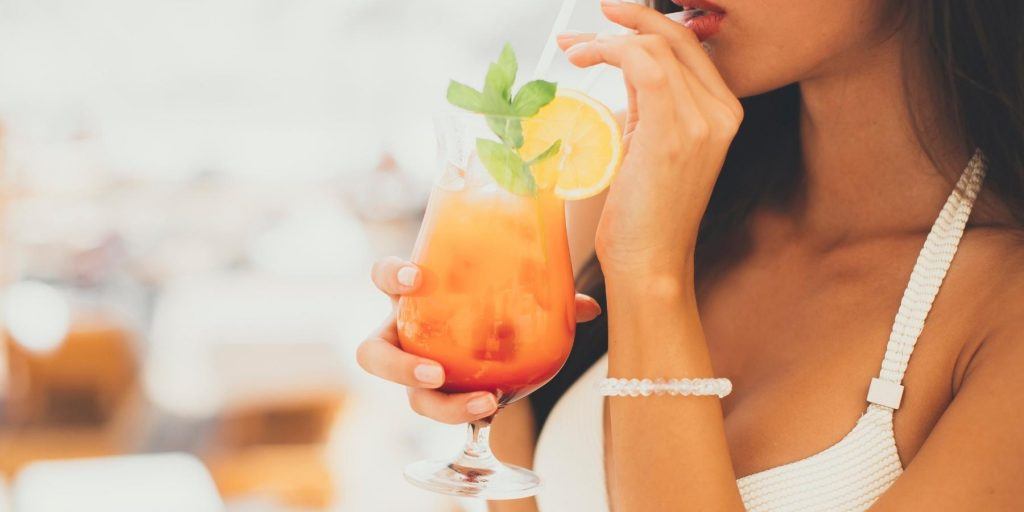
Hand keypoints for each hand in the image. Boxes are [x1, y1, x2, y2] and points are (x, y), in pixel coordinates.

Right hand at [356, 256, 602, 423]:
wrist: (481, 328)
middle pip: (373, 355)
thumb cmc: (484, 299)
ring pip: (408, 397)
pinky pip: (444, 411)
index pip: (385, 277)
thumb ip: (543, 293)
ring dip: (441, 405)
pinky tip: (496, 414)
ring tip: (483, 404)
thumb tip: (589, 307)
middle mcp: (404, 335)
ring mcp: (416, 369)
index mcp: (412, 296)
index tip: (416, 278)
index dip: (392, 276)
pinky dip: (469, 416)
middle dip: (398, 367)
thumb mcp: (507, 288)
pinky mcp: (437, 396)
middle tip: (435, 373)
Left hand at [558, 2, 742, 279]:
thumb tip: (626, 58)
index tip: (607, 22)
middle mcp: (721, 112)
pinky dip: (610, 50)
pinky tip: (585, 57)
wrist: (650, 262)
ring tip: (574, 51)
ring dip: (606, 39)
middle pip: (674, 39)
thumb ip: (649, 100)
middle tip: (582, 31)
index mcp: (722, 113)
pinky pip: (644, 64)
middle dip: (625, 22)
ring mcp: (703, 121)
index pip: (688, 47)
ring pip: (655, 47)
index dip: (646, 24)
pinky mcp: (674, 131)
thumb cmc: (645, 213)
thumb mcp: (651, 143)